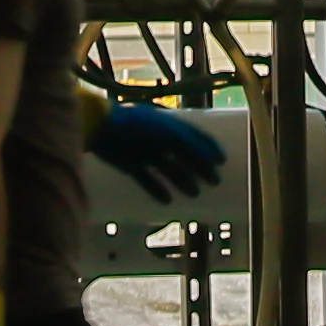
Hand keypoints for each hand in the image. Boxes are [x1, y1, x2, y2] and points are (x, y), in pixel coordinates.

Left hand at [91, 102, 228, 202]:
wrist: (103, 129)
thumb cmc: (139, 126)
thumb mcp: (169, 132)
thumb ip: (190, 145)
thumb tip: (211, 157)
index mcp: (168, 124)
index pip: (193, 135)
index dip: (208, 147)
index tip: (222, 161)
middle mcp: (158, 137)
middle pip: (183, 154)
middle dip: (199, 167)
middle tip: (214, 182)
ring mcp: (144, 151)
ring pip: (167, 168)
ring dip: (182, 180)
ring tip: (195, 194)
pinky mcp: (130, 165)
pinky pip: (147, 180)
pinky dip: (157, 190)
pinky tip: (168, 200)